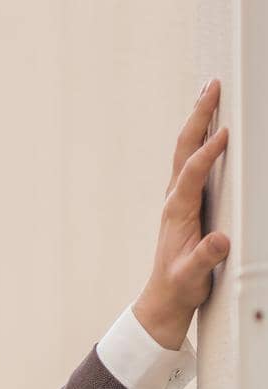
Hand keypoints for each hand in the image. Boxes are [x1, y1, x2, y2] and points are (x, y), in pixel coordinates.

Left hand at [133, 79, 229, 349]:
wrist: (165, 299)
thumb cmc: (180, 287)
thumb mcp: (193, 276)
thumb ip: (206, 258)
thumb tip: (220, 241)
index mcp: (177, 212)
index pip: (192, 174)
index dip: (208, 153)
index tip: (224, 134)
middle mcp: (174, 199)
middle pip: (185, 149)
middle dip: (199, 116)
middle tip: (213, 86)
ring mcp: (178, 199)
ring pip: (186, 150)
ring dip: (198, 120)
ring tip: (210, 92)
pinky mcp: (185, 202)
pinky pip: (192, 162)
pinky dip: (201, 138)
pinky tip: (210, 126)